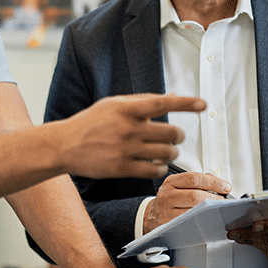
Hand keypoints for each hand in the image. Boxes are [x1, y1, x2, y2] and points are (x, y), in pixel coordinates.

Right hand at [58, 94, 205, 179]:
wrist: (64, 145)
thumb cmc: (90, 122)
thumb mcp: (113, 104)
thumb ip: (142, 101)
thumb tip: (173, 96)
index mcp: (126, 109)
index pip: (164, 102)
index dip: (186, 103)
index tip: (203, 104)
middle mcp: (128, 128)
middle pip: (170, 133)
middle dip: (179, 136)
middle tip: (176, 138)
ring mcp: (125, 149)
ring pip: (165, 153)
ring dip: (173, 153)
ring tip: (169, 152)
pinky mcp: (121, 168)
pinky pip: (153, 171)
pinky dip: (161, 168)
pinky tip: (157, 165)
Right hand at [144, 171, 231, 233]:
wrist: (151, 216)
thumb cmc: (169, 200)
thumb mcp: (178, 185)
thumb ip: (197, 181)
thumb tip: (217, 181)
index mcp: (171, 182)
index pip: (194, 178)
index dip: (213, 182)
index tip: (226, 186)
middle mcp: (167, 195)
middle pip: (195, 195)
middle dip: (214, 198)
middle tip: (224, 200)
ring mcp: (167, 211)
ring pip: (193, 211)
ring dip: (210, 210)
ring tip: (219, 209)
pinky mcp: (169, 225)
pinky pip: (189, 223)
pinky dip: (202, 220)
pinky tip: (209, 218)